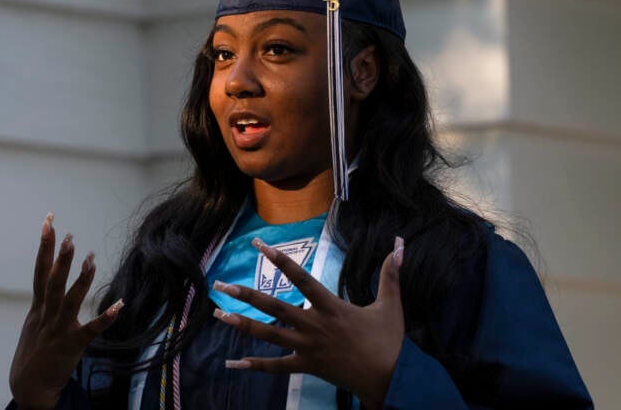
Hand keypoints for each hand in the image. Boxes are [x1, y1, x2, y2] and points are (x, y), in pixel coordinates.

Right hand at [9, 213, 123, 409]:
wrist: (29, 388)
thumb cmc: (34, 352)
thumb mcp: (34, 322)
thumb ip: (44, 301)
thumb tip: (51, 279)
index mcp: (38, 307)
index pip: (40, 269)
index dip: (45, 244)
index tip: (49, 220)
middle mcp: (46, 315)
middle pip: (51, 281)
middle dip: (60, 258)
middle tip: (70, 235)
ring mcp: (58, 330)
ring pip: (69, 300)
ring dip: (80, 280)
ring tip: (90, 258)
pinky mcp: (72, 345)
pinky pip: (91, 329)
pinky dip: (105, 316)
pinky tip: (119, 305)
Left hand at [212, 236, 405, 409]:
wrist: (389, 378)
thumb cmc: (389, 340)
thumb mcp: (391, 303)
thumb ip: (391, 272)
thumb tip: (400, 242)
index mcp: (331, 306)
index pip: (300, 278)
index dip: (279, 260)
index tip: (259, 246)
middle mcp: (314, 325)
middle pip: (274, 306)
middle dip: (246, 295)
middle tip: (221, 285)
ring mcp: (308, 347)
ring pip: (269, 334)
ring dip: (242, 324)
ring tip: (219, 314)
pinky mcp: (307, 367)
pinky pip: (276, 367)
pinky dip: (254, 365)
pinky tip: (234, 362)